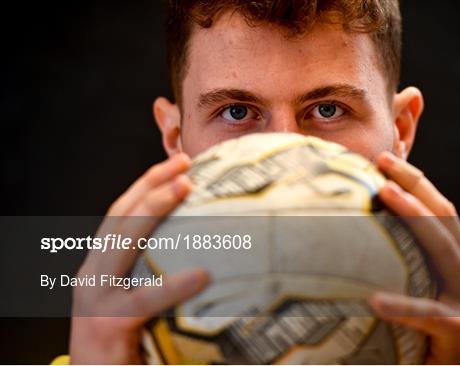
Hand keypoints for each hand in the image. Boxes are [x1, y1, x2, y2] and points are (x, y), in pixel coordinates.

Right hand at [69, 153, 209, 363]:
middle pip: (120, 217)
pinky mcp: (108, 324)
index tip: (175, 162)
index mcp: (100, 264)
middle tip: (185, 164)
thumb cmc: (124, 340)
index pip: (120, 214)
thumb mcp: (133, 299)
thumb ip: (152, 271)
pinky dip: (173, 286)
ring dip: (154, 209)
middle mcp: (92, 274)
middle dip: (150, 185)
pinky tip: (203, 274)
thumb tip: (204, 248)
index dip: (145, 184)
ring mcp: (95, 298)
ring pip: (123, 242)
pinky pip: (145, 299)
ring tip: (187, 187)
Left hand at [368, 152, 459, 363]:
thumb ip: (401, 264)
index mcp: (458, 262)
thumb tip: (357, 238)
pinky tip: (372, 300)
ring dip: (414, 216)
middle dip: (414, 183)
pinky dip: (401, 306)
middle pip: (444, 216)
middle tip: (381, 159)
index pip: (440, 211)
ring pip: (444, 249)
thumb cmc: (430, 337)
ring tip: (383, 193)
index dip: (416, 180)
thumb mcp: (418, 292)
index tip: (386, 156)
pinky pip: (428, 316)